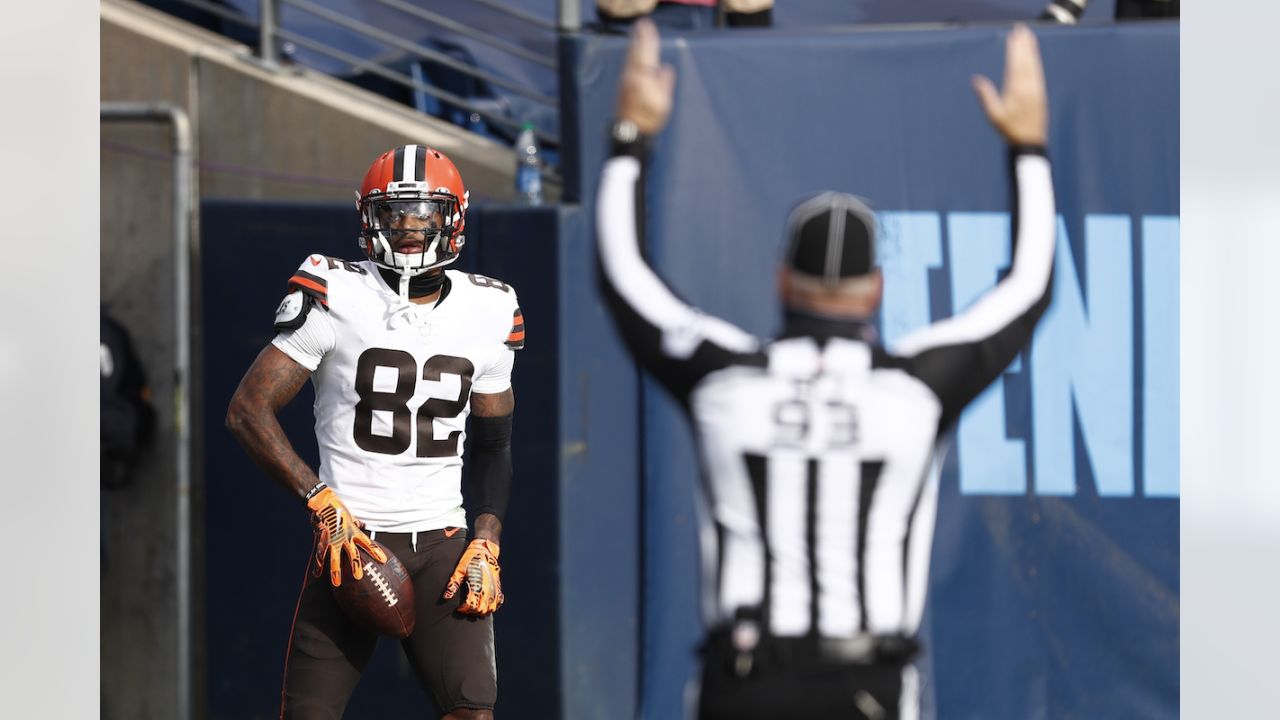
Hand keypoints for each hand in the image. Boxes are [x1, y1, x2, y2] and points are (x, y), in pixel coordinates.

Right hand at [306, 486, 386, 586]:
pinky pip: (320, 554)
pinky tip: (317, 575)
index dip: (376, 551)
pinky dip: (318, 565)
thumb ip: (357, 524)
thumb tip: (363, 525)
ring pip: (335, 558)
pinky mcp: (322, 539)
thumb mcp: (351, 516)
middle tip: (359, 577)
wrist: (323, 502)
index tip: (383, 560)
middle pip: (352, 554)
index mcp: (354, 532)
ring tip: (337, 583)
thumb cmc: (338, 509)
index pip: (368, 543)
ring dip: (336, 571)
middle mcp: (345, 537)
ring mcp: (333, 539)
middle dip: (355, 566)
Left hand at [443, 539, 503, 615]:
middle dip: (472, 611)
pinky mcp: (498, 586)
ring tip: (475, 606)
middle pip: (481, 610)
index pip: (471, 606)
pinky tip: (486, 604)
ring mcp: (494, 588)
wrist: (484, 550)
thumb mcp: (459, 571)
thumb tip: (446, 597)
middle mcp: (487, 589)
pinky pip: (498, 601)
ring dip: (482, 611)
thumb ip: (453, 584)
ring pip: (491, 608)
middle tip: (465, 607)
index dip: (464, 609)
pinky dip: (493, 606)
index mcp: (476, 586)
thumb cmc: (470, 559)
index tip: (459, 607)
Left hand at [615, 18, 675, 135]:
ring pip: (630, 58)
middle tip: (641, 25)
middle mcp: (632, 76)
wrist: (628, 132)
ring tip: (637, 35)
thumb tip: (666, 68)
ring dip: (634, 45)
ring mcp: (625, 81)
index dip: (648, 40)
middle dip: (639, 38)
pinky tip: (633, 55)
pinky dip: (631, 56)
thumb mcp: (662, 104)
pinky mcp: (622, 87)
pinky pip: (628, 65)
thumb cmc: (648, 119)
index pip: (646, 54)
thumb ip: (664, 84)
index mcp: (643, 78)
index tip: (648, 27)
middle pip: (636, 52)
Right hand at [971, 24, 1047, 145]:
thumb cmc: (1010, 129)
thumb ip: (986, 96)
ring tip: (1029, 36)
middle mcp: (1028, 86)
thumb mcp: (994, 115)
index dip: (1014, 49)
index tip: (1013, 36)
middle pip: (1025, 60)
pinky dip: (1036, 60)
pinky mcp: (1040, 92)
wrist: (1030, 141)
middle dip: (1023, 44)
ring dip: (1031, 49)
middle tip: (1021, 29)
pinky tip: (1034, 55)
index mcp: (1016, 90)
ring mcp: (1036, 88)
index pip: (1015, 64)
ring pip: (1034, 64)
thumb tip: (976, 80)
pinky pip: (1038, 71)